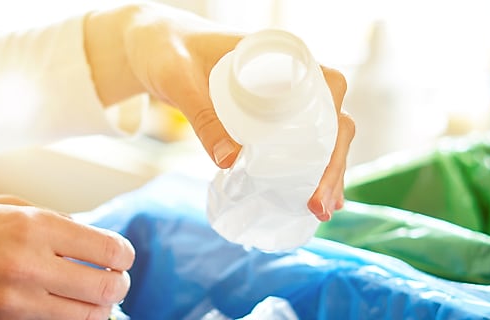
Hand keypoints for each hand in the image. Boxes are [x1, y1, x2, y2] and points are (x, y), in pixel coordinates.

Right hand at [0, 195, 134, 318]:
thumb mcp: (1, 205)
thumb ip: (49, 220)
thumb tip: (88, 237)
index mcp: (32, 225)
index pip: (109, 249)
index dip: (122, 255)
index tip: (118, 257)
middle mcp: (29, 264)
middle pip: (108, 288)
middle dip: (117, 285)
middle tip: (110, 281)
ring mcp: (14, 302)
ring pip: (87, 318)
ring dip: (95, 309)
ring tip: (87, 300)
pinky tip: (58, 309)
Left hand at [86, 4, 354, 220]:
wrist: (155, 49)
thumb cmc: (169, 52)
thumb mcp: (180, 80)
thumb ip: (202, 115)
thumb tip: (230, 162)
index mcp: (281, 56)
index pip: (329, 87)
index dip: (334, 125)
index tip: (322, 160)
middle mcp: (291, 77)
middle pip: (331, 120)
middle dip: (332, 164)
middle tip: (319, 204)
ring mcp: (281, 100)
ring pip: (320, 137)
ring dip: (325, 173)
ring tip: (319, 211)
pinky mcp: (267, 119)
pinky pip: (297, 144)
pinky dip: (307, 171)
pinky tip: (309, 201)